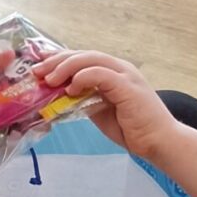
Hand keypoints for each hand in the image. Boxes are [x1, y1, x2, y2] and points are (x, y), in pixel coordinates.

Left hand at [34, 50, 179, 162]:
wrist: (159, 142)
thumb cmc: (132, 128)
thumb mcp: (98, 110)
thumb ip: (82, 99)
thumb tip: (59, 95)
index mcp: (113, 71)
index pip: (82, 58)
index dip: (59, 57)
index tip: (38, 62)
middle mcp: (119, 68)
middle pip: (83, 55)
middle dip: (57, 60)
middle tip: (36, 70)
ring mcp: (125, 75)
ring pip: (90, 60)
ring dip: (66, 67)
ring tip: (49, 79)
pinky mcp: (128, 86)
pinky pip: (101, 74)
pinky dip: (83, 78)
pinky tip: (71, 87)